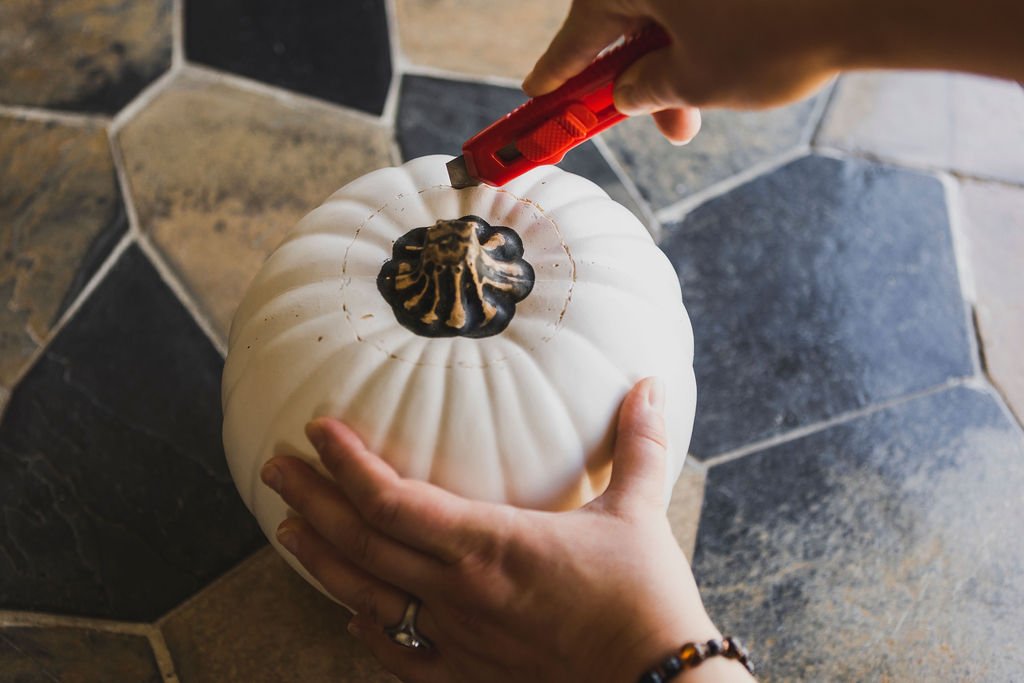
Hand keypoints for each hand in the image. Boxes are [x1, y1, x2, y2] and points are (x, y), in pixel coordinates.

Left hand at [259, 378, 746, 681]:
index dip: (349, 464)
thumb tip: (653, 384)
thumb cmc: (645, 598)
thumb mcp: (641, 513)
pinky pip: (402, 656)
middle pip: (363, 545)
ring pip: (368, 598)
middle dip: (312, 501)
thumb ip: (639, 444)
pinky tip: (350, 618)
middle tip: (275, 468)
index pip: (395, 501)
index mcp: (491, 544)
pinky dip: (369, 632)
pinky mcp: (470, 674)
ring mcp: (458, 639)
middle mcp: (459, 592)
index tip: (318, 430)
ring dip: (322, 561)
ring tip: (287, 530)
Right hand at [522, 0, 846, 141]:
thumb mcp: (694, 81)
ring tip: (694, 109)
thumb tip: (628, 92)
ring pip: (665, 10)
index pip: (578, 32)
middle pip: (623, 16)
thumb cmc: (780, 36)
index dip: (557, 71)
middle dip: (630, 76)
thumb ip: (645, 89)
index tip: (537, 93)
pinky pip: (699, 1)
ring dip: (672, 61)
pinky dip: (699, 32)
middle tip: (638, 120)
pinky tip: (721, 62)